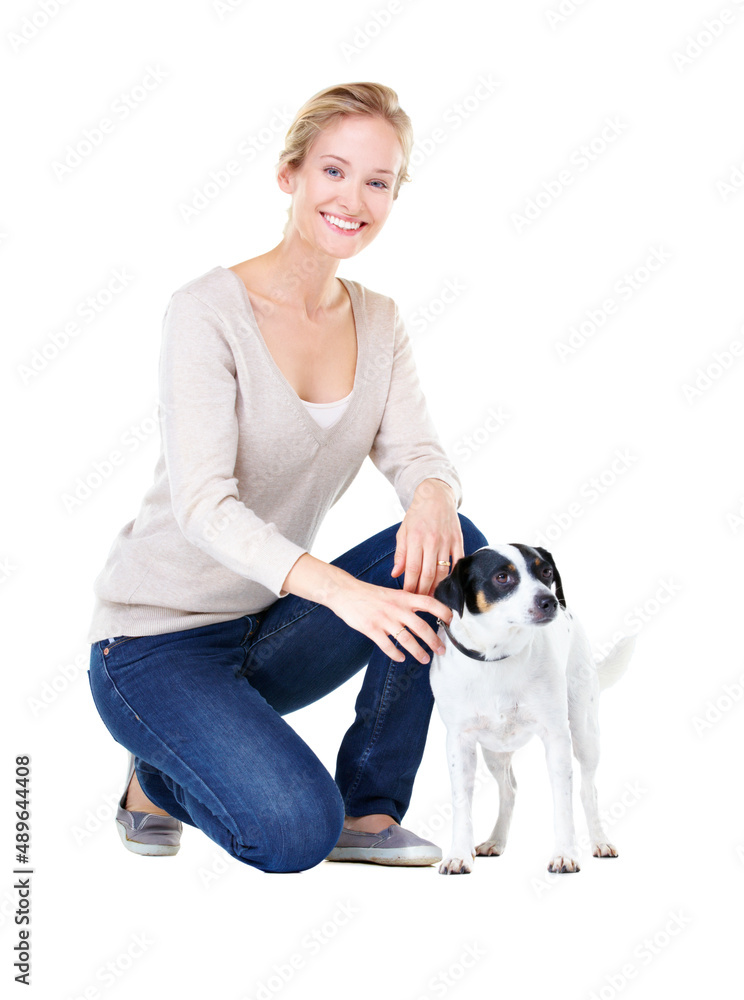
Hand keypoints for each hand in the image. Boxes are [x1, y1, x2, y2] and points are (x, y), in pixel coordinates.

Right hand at [281, 552, 451, 663]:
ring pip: (407, 640)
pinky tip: (401, 658)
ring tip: (424, 659)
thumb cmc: (369, 594)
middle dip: (434, 641)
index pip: (430, 603)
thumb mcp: (392, 593)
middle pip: (422, 627)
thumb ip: (407, 602)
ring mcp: (384, 619)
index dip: (443, 612)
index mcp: (403, 597)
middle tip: (442, 650)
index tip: (453, 622)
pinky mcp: (371, 629)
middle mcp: (396, 608)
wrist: (345, 592)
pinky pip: (387, 646)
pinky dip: (396, 654)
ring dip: (418, 652)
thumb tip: (425, 612)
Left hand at [391, 479, 463, 596]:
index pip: (412, 569)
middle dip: (423, 591)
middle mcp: (431, 541)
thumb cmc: (417, 515)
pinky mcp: (457, 540)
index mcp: (415, 538)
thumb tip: (395, 574)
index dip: (410, 586)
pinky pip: (457, 563)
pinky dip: (453, 576)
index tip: (407, 597)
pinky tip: (447, 585)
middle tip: (419, 602)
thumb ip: (400, 554)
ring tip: (431, 596)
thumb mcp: (403, 532)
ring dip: (437, 587)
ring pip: (443, 572)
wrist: (436, 496)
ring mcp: (446, 541)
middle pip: (427, 574)